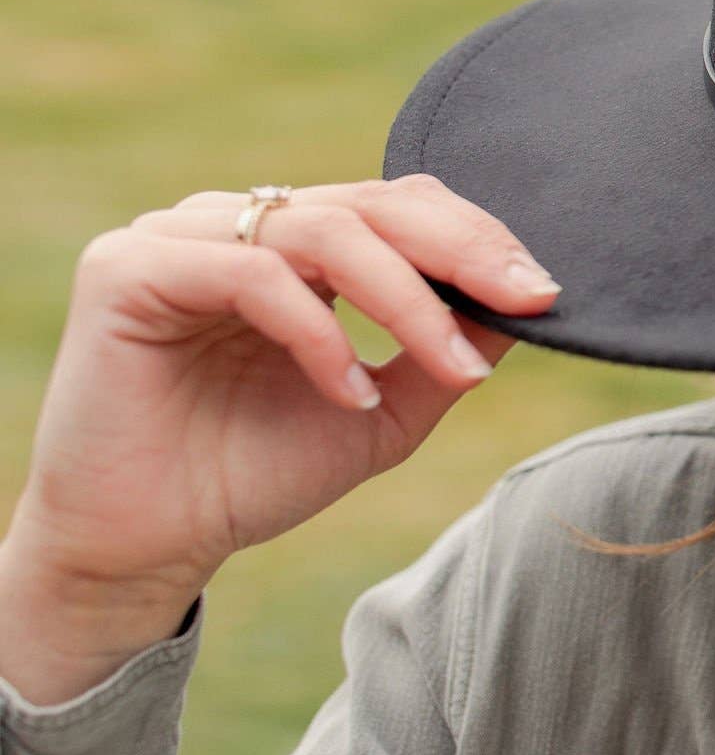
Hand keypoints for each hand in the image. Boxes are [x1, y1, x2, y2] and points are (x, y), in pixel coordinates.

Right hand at [0, 173, 559, 703]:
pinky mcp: (129, 267)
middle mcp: (237, 222)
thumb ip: (445, 350)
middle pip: (373, 203)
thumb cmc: (252, 477)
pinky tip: (350, 391)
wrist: (146, 551)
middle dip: (464, 250)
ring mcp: (179, 235)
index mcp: (294, 243)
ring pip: (326, 229)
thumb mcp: (383, 412)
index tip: (544, 292)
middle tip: (526, 295)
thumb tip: (529, 299)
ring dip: (407, 300)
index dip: (476, 238)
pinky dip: (319, 330)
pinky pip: (253, 270)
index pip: (399, 206)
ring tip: (452, 370)